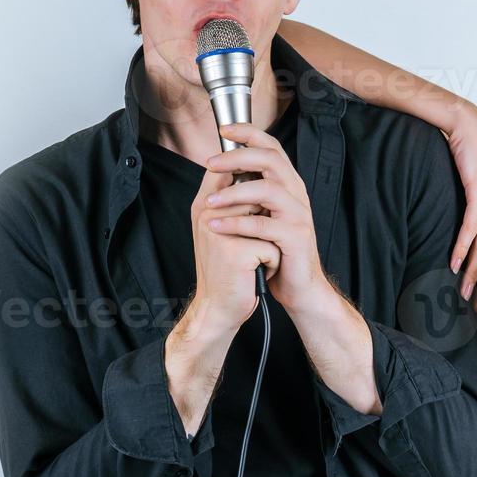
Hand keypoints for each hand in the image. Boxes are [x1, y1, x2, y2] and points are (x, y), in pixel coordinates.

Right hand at [187, 165, 279, 337]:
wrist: (218, 308)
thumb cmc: (228, 268)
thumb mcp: (222, 229)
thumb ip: (231, 200)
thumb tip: (253, 171)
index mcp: (203, 205)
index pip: (225, 169)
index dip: (246, 172)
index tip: (257, 193)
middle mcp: (207, 214)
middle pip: (255, 194)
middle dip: (264, 220)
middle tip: (249, 246)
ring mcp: (220, 232)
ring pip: (267, 220)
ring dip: (269, 242)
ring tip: (253, 258)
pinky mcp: (237, 252)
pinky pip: (272, 247)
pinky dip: (272, 263)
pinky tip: (254, 273)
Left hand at [201, 121, 328, 312]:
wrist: (298, 285)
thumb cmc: (276, 248)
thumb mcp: (261, 213)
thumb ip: (248, 190)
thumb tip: (219, 168)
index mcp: (286, 183)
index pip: (271, 147)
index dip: (249, 133)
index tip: (223, 130)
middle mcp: (296, 193)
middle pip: (271, 159)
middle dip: (238, 157)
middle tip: (211, 163)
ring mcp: (298, 214)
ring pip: (267, 189)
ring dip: (233, 193)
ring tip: (209, 202)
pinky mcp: (295, 236)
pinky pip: (263, 224)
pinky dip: (236, 223)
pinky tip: (216, 226)